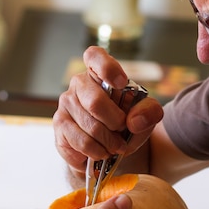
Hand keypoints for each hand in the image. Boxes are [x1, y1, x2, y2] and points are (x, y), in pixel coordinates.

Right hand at [53, 46, 163, 176]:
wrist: (106, 147)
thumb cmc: (124, 123)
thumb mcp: (144, 115)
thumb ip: (149, 112)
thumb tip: (135, 120)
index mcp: (99, 72)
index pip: (94, 56)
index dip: (107, 68)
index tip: (121, 83)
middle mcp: (78, 84)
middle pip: (95, 102)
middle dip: (115, 123)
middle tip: (122, 132)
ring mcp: (65, 105)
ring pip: (89, 127)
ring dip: (108, 143)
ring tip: (115, 147)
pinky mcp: (59, 127)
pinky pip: (81, 143)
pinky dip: (97, 152)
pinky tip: (100, 152)